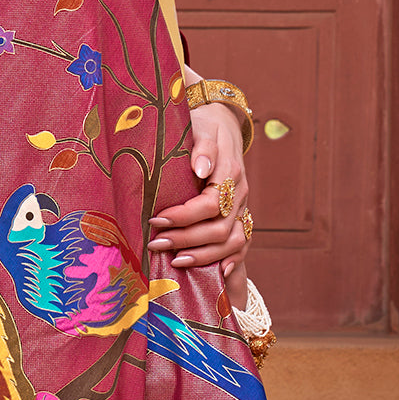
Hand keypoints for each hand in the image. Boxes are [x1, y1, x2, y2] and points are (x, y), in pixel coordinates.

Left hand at [148, 101, 250, 306]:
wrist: (223, 125)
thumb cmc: (205, 125)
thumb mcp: (201, 126)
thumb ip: (202, 146)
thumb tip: (201, 168)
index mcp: (230, 172)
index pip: (210, 204)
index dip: (184, 217)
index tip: (156, 220)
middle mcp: (240, 193)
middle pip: (220, 229)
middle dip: (186, 240)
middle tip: (156, 243)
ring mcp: (243, 207)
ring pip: (233, 242)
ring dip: (204, 256)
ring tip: (176, 261)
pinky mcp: (241, 215)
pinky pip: (243, 244)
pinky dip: (232, 262)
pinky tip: (217, 275)